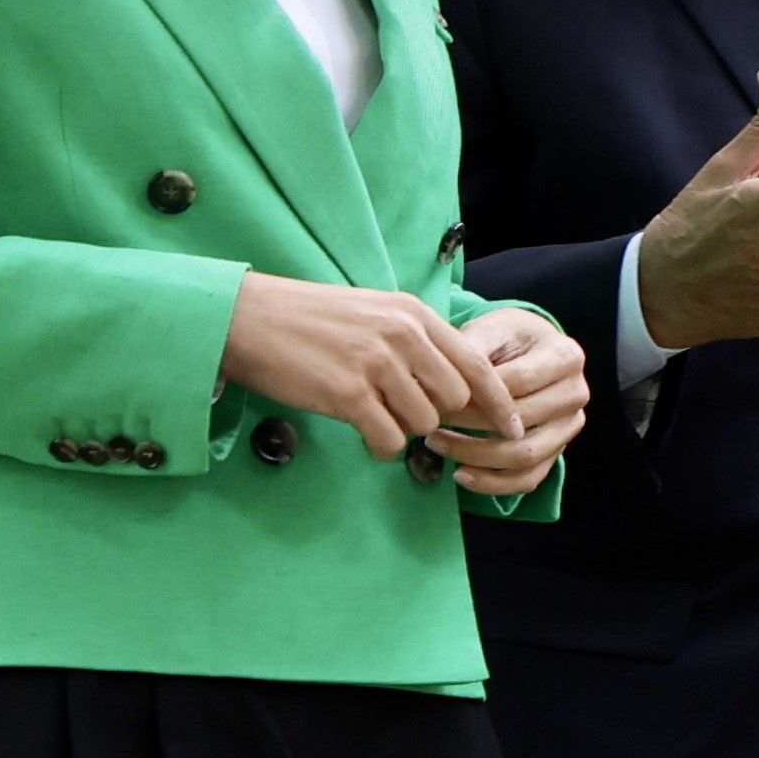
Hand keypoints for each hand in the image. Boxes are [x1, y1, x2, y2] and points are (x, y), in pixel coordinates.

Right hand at [220, 273, 523, 460]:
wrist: (247, 318)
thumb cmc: (309, 319)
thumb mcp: (374, 313)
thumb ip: (415, 342)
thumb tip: (452, 389)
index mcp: (413, 314)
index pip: (477, 364)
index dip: (499, 402)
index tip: (512, 428)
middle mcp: (402, 335)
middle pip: (453, 401)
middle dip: (437, 418)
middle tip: (404, 415)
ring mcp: (376, 364)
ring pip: (423, 423)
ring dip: (403, 430)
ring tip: (372, 414)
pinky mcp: (347, 394)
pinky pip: (389, 439)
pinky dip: (381, 445)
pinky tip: (363, 431)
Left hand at [425, 309, 587, 496]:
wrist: (529, 351)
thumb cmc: (507, 338)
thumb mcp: (491, 329)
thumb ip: (473, 351)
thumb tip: (445, 382)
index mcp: (566, 357)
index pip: (517, 383)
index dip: (475, 393)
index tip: (437, 398)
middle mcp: (576, 394)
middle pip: (522, 422)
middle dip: (469, 426)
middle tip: (430, 423)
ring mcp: (570, 427)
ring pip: (525, 456)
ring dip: (475, 456)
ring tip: (437, 444)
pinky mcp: (557, 452)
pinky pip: (527, 479)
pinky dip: (492, 484)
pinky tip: (460, 474)